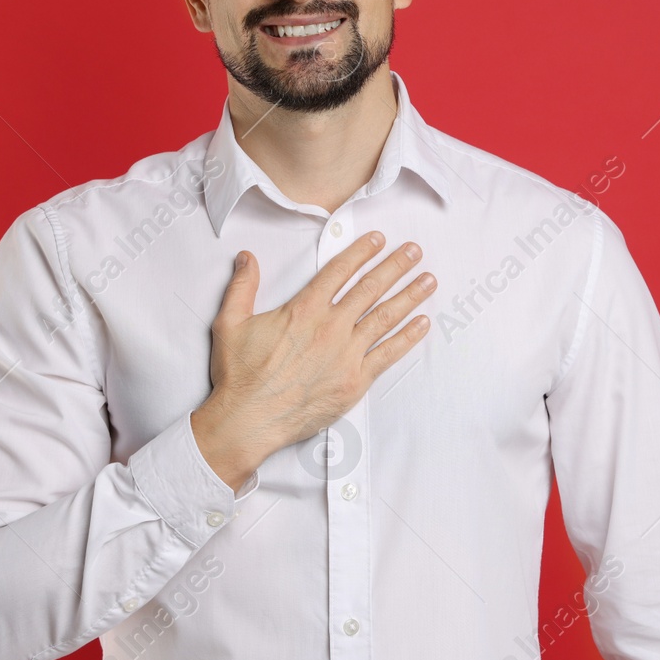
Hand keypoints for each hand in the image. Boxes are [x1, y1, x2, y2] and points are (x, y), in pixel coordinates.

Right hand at [191, 232, 434, 490]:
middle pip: (370, 288)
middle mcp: (330, 327)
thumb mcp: (230, 323)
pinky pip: (388, 354)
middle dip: (395, 266)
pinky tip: (422, 324)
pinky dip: (407, 337)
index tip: (379, 239)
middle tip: (414, 251)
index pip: (339, 271)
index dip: (361, 252)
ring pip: (385, 317)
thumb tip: (246, 258)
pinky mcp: (355, 380)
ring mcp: (346, 354)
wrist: (248, 420)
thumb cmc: (239, 376)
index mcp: (304, 310)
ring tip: (428, 281)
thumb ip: (242, 287)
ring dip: (409, 296)